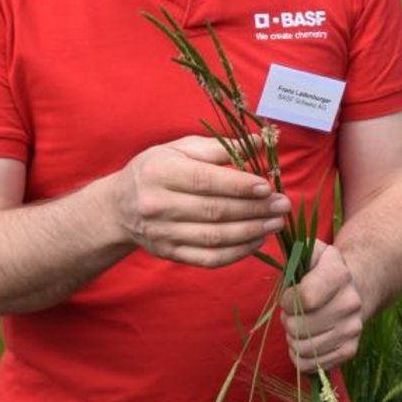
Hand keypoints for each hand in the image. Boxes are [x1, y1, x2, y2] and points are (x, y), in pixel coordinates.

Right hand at [114, 136, 288, 266]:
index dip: (239, 185)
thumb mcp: (180, 149)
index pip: (205, 181)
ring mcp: (163, 234)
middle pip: (214, 211)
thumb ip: (219, 148)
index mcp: (159, 172)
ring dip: (251, 232)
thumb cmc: (156, 170)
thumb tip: (259, 143)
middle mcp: (158, 205)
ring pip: (215, 238)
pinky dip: (237, 253)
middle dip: (254, 209)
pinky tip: (257, 241)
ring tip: (275, 222)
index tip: (267, 186)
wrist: (119, 207)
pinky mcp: (170, 254)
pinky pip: (209, 258)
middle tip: (282, 204)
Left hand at [280, 240, 364, 372]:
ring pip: (302, 348)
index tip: (288, 296)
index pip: (305, 299)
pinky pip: (311, 365)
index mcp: (339, 275)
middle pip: (299, 327)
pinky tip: (305, 340)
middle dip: (288, 319)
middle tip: (294, 312)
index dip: (287, 300)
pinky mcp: (350, 350)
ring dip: (293, 338)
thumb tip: (288, 275)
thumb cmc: (323, 271)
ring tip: (301, 325)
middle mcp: (350, 303)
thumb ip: (296, 256)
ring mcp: (352, 329)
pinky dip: (300, 356)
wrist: (355, 289)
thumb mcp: (312, 253)